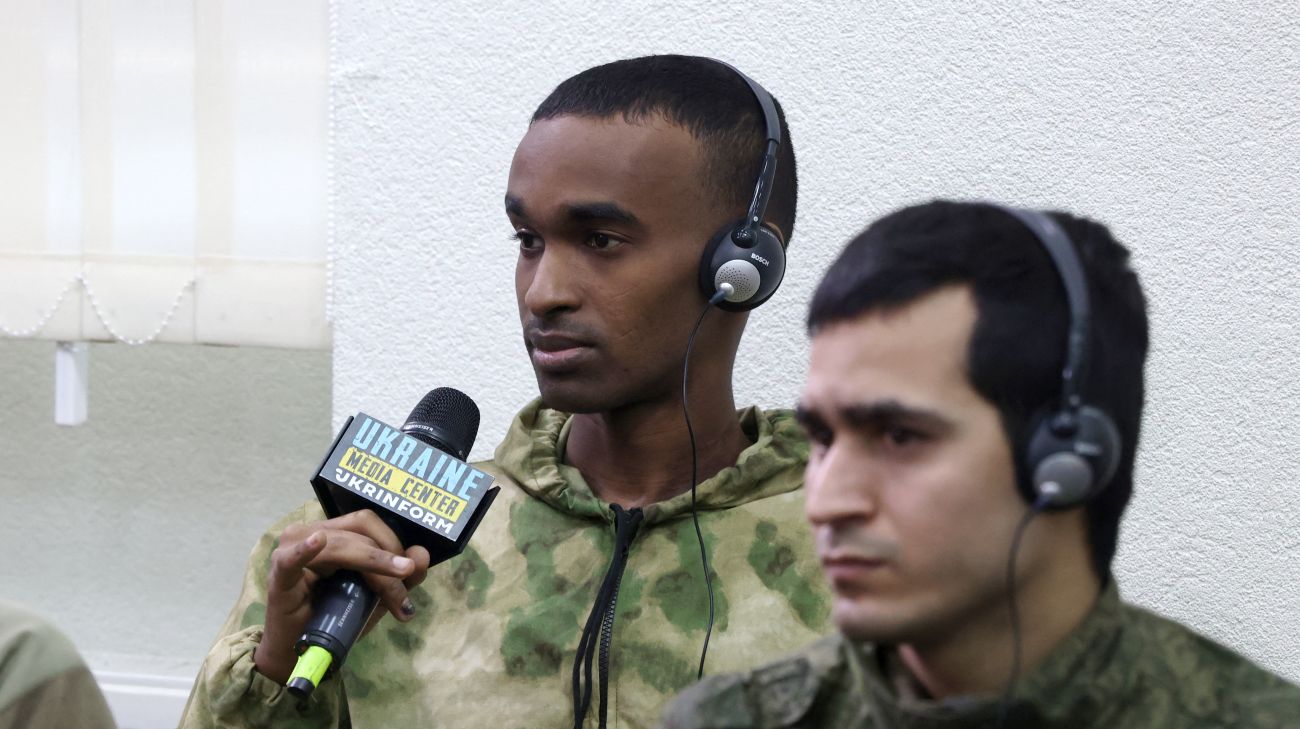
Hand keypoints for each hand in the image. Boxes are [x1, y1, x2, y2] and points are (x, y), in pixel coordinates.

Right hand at [253, 510, 430, 683]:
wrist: (301, 653)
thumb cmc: (335, 620)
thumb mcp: (375, 598)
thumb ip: (400, 578)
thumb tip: (422, 554)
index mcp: (336, 534)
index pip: (369, 524)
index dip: (394, 545)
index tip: (411, 575)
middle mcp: (313, 533)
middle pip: (360, 530)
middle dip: (387, 559)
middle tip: (403, 588)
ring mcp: (292, 550)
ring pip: (340, 546)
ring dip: (373, 567)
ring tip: (390, 595)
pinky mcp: (279, 575)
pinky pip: (292, 558)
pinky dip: (305, 549)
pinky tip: (318, 541)